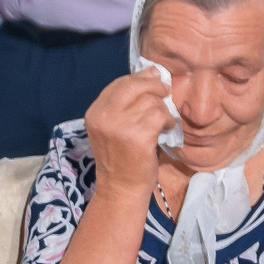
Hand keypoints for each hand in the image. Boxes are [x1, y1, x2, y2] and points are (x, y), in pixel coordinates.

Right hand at [83, 66, 174, 198]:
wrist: (121, 189)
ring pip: (151, 101)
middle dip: (154, 85)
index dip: (139, 77)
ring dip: (163, 109)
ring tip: (164, 122)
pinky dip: (168, 121)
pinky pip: (160, 116)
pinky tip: (167, 130)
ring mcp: (120, 127)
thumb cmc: (121, 159)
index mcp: (94, 113)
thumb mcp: (112, 128)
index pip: (118, 84)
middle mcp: (103, 117)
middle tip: (166, 92)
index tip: (155, 77)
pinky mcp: (138, 137)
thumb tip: (151, 74)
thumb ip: (124, 104)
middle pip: (134, 86)